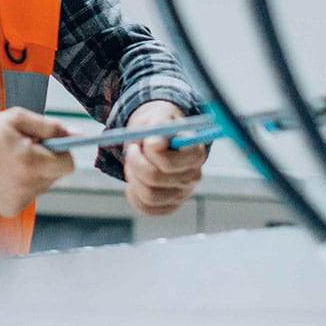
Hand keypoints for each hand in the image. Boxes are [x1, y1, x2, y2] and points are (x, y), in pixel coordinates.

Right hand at [0, 107, 75, 216]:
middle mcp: (26, 187)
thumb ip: (51, 127)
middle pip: (54, 176)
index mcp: (31, 164)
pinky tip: (2, 173)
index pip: (68, 165)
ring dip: (33, 173)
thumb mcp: (19, 119)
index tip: (52, 144)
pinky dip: (21, 185)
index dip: (63, 152)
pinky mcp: (8, 209)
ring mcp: (17, 201)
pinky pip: (27, 195)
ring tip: (10, 161)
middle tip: (25, 148)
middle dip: (46, 161)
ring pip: (41, 186)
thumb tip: (76, 135)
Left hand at [122, 100, 205, 216]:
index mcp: (195, 153)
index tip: (144, 141)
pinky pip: (147, 208)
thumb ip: (159, 125)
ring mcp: (183, 193)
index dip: (150, 153)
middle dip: (135, 163)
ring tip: (133, 163)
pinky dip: (134, 195)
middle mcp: (193, 176)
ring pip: (149, 195)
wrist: (157, 136)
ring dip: (133, 177)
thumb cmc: (159, 126)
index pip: (168, 163)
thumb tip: (155, 143)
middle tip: (130, 150)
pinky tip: (135, 181)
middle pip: (155, 178)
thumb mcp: (159, 117)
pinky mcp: (171, 205)